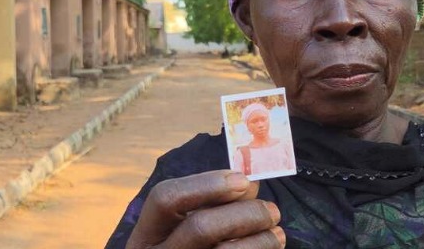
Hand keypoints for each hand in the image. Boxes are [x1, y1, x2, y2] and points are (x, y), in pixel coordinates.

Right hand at [125, 170, 284, 248]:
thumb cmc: (191, 248)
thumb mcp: (187, 227)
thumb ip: (213, 204)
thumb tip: (248, 185)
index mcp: (147, 235)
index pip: (165, 198)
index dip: (207, 184)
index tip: (243, 180)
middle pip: (200, 226)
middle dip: (245, 213)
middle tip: (272, 210)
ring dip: (261, 238)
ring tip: (276, 232)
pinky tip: (271, 246)